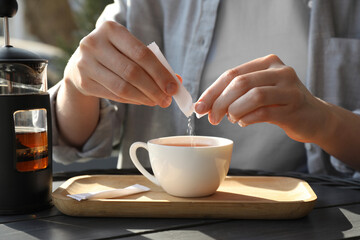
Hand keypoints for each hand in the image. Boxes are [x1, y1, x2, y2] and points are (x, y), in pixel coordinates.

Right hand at [64, 21, 177, 107]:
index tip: (173, 87)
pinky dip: (133, 100)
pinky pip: (115, 95)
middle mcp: (94, 44)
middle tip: (167, 99)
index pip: (141, 54)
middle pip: (132, 72)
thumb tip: (176, 82)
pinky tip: (143, 101)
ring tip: (157, 101)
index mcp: (110, 29)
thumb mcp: (130, 50)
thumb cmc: (115, 55)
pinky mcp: (84, 83)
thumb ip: (153, 63)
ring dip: (145, 98)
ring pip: (123, 87)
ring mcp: (86, 64)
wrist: (81, 63)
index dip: (160, 73)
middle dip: (154, 89)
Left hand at [195, 54, 328, 142]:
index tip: (199, 107)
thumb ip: (234, 94)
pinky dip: (247, 119)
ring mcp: (289, 88)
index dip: (212, 92)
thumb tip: (204, 106)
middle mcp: (280, 71)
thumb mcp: (258, 92)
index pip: (232, 73)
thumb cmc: (279, 104)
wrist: (314, 117)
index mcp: (267, 62)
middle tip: (212, 119)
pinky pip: (263, 112)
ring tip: (232, 119)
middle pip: (240, 83)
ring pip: (253, 96)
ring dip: (234, 111)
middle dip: (220, 103)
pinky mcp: (294, 107)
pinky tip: (244, 122)